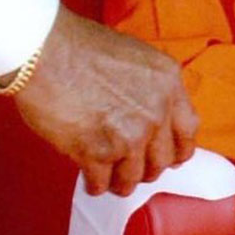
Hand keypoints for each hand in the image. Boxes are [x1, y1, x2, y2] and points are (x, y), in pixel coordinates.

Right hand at [13, 7, 199, 195]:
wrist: (46, 52)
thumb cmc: (82, 48)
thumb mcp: (138, 59)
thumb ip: (152, 88)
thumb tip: (153, 115)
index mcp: (169, 84)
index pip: (188, 130)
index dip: (178, 148)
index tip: (170, 157)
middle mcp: (157, 111)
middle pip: (162, 159)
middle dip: (147, 169)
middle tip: (133, 170)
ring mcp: (130, 134)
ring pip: (134, 177)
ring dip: (121, 182)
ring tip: (110, 180)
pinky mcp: (97, 152)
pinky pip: (102, 183)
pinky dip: (96, 185)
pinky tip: (90, 181)